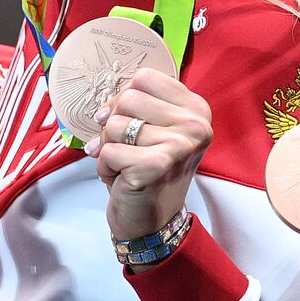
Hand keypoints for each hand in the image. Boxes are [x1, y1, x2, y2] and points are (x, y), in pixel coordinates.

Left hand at [86, 68, 212, 249]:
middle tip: (125, 148)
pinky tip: (121, 179)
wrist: (153, 222)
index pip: (144, 78)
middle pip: (128, 98)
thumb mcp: (154, 130)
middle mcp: (195, 125)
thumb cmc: (149, 171)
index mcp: (196, 109)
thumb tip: (103, 109)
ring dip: (108, 148)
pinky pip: (107, 151)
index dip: (124, 99)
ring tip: (125, 164)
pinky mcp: (156, 166)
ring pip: (114, 125)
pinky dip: (104, 167)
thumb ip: (138, 106)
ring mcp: (179, 146)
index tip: (128, 120)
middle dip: (114, 124)